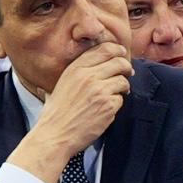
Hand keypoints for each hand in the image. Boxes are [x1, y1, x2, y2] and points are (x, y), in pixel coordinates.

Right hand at [20, 41, 131, 181]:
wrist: (55, 134)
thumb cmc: (57, 112)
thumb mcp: (63, 83)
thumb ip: (80, 70)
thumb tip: (101, 63)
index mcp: (76, 68)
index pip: (105, 49)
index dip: (117, 50)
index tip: (121, 55)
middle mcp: (88, 76)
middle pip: (119, 62)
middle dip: (126, 67)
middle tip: (127, 73)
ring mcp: (99, 90)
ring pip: (123, 81)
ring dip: (122, 88)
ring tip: (114, 94)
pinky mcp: (107, 106)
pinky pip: (121, 99)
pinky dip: (116, 104)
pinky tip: (105, 109)